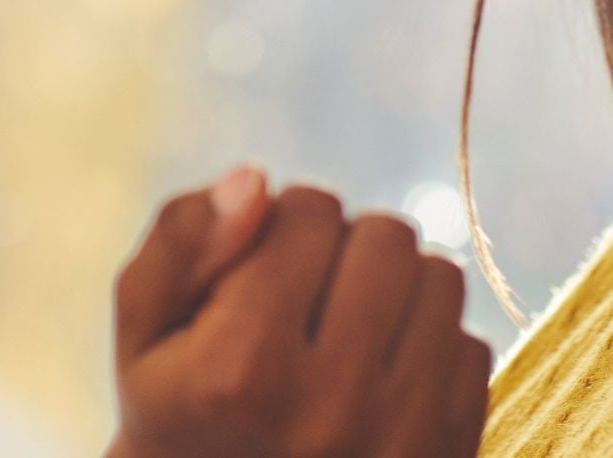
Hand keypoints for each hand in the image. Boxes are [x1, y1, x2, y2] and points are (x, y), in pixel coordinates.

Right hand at [108, 169, 492, 457]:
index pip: (309, 211)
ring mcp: (399, 441)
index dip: (282, 219)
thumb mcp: (142, 334)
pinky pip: (471, 349)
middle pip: (387, 236)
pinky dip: (427, 349)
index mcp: (242, 369)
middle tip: (306, 291)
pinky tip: (378, 378)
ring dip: (395, 288)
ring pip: (440, 282)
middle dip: (344, 245)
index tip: (261, 262)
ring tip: (345, 327)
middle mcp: (330, 408)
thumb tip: (257, 181)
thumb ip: (179, 241)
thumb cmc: (175, 416)